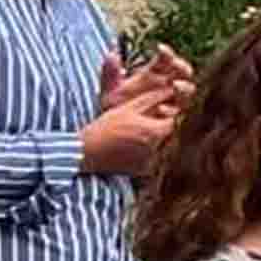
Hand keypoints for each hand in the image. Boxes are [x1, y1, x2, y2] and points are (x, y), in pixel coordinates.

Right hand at [77, 51, 187, 179]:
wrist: (85, 152)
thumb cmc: (105, 127)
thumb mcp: (127, 108)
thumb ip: (151, 99)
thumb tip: (170, 89)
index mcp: (154, 132)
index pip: (176, 122)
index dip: (171, 116)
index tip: (161, 114)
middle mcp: (156, 149)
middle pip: (170, 137)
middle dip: (163, 129)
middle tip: (146, 126)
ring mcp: (150, 162)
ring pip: (162, 149)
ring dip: (156, 143)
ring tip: (134, 137)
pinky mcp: (142, 171)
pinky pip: (152, 161)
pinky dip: (146, 155)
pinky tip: (130, 149)